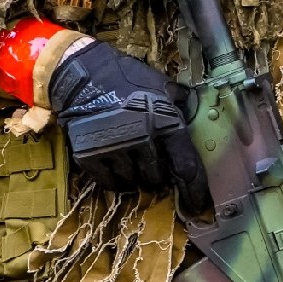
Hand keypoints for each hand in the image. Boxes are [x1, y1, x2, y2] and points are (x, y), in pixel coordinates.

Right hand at [47, 39, 209, 213]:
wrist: (82, 74)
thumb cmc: (125, 78)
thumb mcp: (161, 85)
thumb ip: (181, 105)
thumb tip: (200, 118)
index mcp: (165, 122)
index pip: (186, 166)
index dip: (194, 190)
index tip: (197, 207)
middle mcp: (142, 138)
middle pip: (158, 178)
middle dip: (156, 173)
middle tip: (147, 157)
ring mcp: (115, 148)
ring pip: (133, 183)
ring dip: (134, 175)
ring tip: (127, 153)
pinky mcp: (90, 156)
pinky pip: (110, 183)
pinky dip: (114, 178)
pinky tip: (113, 160)